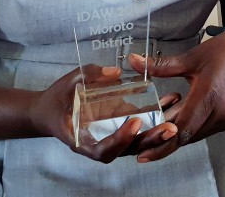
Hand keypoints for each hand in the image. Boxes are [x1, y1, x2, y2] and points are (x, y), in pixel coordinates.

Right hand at [31, 64, 181, 163]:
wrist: (49, 111)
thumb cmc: (57, 99)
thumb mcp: (68, 83)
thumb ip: (90, 76)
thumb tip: (115, 73)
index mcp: (82, 140)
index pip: (103, 150)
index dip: (120, 140)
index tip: (134, 123)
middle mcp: (99, 144)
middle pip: (127, 151)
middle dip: (150, 141)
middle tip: (170, 128)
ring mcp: (111, 138)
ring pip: (137, 144)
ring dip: (157, 134)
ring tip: (175, 118)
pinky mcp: (120, 129)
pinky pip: (139, 131)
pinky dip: (155, 122)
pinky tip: (170, 104)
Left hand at [126, 20, 224, 162]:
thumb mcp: (191, 57)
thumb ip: (160, 65)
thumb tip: (134, 61)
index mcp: (209, 97)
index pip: (181, 131)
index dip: (160, 146)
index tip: (142, 154)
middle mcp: (220, 113)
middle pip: (186, 137)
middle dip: (164, 139)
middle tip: (143, 138)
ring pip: (195, 134)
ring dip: (177, 131)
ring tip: (159, 122)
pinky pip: (204, 128)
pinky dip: (190, 126)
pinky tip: (179, 113)